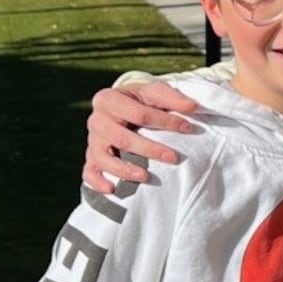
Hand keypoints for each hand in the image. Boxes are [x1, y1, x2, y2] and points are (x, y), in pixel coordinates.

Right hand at [84, 82, 198, 192]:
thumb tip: (193, 107)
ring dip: (124, 170)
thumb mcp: (153, 92)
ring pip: (103, 158)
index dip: (165, 121)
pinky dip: (98, 182)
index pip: (139, 114)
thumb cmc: (139, 100)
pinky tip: (112, 190)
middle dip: (149, 150)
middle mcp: (96, 121)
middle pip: (121, 138)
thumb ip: (172, 97)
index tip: (187, 128)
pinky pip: (89, 172)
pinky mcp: (91, 157)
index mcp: (108, 99)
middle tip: (173, 158)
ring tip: (145, 177)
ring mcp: (92, 141)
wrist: (120, 106)